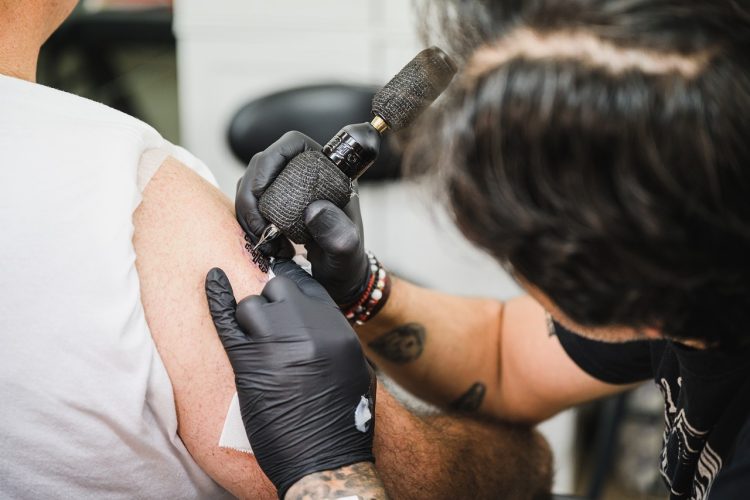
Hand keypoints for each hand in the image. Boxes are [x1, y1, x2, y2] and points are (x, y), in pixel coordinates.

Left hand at [205, 260, 375, 497]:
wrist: (324, 459)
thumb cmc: (343, 420)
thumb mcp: (355, 369)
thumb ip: (334, 338)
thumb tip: (317, 322)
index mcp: (337, 327)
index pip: (308, 286)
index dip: (292, 289)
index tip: (282, 294)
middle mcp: (308, 326)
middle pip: (279, 288)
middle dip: (271, 302)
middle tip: (270, 327)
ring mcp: (277, 341)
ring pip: (251, 304)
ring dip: (249, 319)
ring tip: (256, 346)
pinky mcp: (248, 362)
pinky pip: (226, 318)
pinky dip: (216, 297)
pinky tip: (211, 279)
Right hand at [236, 131, 369, 304]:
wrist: (338, 280)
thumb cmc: (347, 263)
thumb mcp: (346, 251)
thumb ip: (338, 234)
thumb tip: (314, 209)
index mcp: (328, 172)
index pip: (294, 144)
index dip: (272, 158)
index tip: (262, 191)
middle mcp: (304, 175)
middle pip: (263, 164)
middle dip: (251, 194)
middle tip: (261, 229)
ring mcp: (285, 190)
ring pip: (250, 185)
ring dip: (248, 213)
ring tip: (268, 244)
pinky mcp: (271, 207)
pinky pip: (248, 205)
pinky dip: (248, 224)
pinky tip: (266, 245)